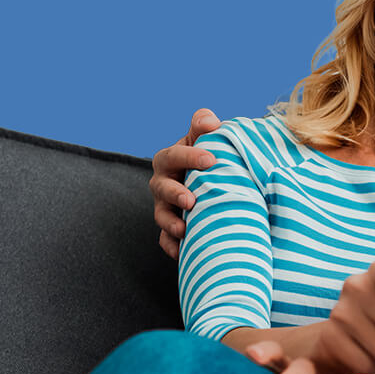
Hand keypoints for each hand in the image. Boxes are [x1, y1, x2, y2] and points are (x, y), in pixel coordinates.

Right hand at [150, 108, 220, 257]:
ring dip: (170, 223)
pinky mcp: (172, 227)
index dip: (190, 157)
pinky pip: (166, 240)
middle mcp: (164, 182)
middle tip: (190, 200)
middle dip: (174, 194)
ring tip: (183, 230)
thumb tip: (208, 120)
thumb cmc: (210, 156)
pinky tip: (183, 253)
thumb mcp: (206, 139)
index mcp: (172, 159)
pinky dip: (172, 247)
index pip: (174, 155)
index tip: (211, 160)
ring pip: (161, 215)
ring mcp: (165, 206)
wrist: (212, 179)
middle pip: (161, 187)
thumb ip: (205, 126)